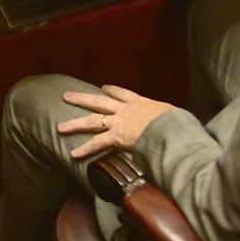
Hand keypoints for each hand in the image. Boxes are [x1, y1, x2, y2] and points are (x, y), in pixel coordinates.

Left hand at [59, 85, 173, 158]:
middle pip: (99, 102)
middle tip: (67, 96)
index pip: (124, 94)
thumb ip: (169, 119)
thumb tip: (178, 126)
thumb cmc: (177, 122)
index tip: (104, 87)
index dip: (112, 90)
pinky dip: (85, 149)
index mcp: (141, 103)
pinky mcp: (117, 136)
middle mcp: (126, 110)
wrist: (171, 126)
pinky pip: (98, 143)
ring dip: (75, 124)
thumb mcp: (174, 115)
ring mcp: (119, 122)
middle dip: (82, 99)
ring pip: (92, 121)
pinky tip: (74, 153)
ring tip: (60, 127)